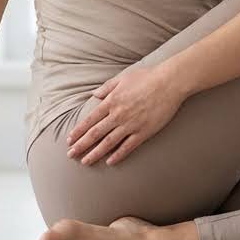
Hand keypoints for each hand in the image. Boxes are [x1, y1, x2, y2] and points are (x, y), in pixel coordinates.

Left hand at [65, 66, 186, 166]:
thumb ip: (107, 87)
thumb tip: (95, 94)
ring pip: (108, 143)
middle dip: (81, 146)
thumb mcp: (123, 78)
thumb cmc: (147, 77)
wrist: (169, 82)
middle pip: (95, 134)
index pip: (90, 120)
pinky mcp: (144, 132)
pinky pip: (128, 146)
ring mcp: (131, 124)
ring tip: (85, 162)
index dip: (78, 131)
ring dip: (95, 153)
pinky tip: (110, 162)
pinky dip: (118, 155)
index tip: (69, 140)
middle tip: (71, 155)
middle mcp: (118, 115)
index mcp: (111, 101)